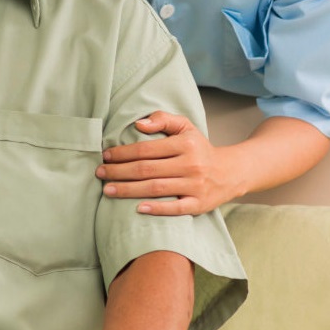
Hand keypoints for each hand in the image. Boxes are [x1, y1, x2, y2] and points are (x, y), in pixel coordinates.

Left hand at [97, 111, 245, 215]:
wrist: (230, 172)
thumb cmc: (199, 148)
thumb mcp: (186, 127)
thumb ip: (163, 120)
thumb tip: (138, 125)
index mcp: (185, 144)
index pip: (147, 149)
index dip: (123, 153)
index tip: (106, 156)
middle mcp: (191, 164)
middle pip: (147, 169)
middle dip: (119, 172)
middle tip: (99, 173)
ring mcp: (195, 186)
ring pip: (156, 188)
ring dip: (128, 190)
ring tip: (107, 190)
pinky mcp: (198, 204)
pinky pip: (175, 208)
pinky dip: (156, 209)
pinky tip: (137, 209)